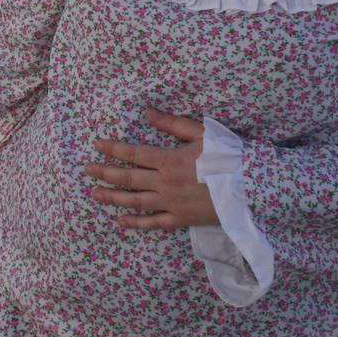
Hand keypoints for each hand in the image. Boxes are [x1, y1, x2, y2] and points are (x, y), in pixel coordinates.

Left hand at [84, 109, 217, 229]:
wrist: (251, 188)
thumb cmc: (228, 157)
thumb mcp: (201, 133)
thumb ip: (172, 124)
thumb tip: (147, 113)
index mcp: (169, 160)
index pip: (133, 153)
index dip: (113, 149)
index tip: (96, 145)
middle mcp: (165, 183)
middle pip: (128, 178)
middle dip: (105, 172)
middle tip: (86, 169)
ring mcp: (171, 203)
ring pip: (135, 201)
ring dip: (113, 197)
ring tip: (94, 193)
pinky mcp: (181, 219)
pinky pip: (154, 223)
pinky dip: (135, 223)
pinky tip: (119, 221)